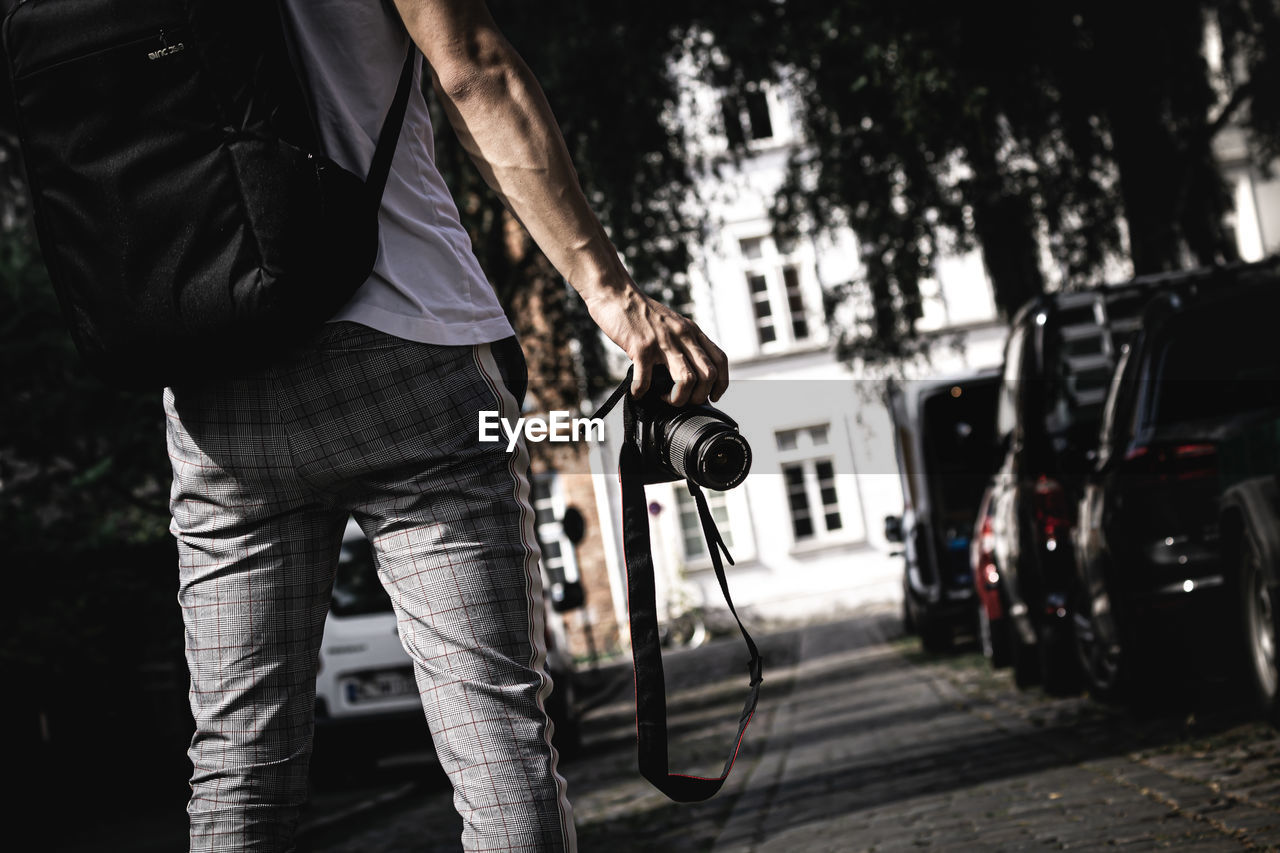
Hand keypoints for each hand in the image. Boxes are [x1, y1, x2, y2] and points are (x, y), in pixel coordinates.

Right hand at [584, 285, 728, 405]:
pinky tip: (637, 392)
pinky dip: (641, 391)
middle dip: (698, 396)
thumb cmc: (641, 312)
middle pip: (708, 375)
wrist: (616, 294)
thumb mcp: (672, 323)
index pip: (720, 360)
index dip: (720, 384)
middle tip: (682, 399)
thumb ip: (682, 342)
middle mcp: (683, 335)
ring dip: (677, 398)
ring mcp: (663, 341)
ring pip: (686, 380)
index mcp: (692, 331)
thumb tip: (686, 371)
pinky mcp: (642, 347)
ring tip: (664, 397)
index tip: (711, 396)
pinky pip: (647, 379)